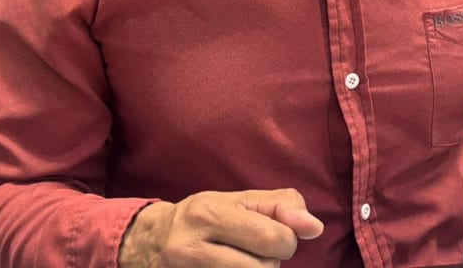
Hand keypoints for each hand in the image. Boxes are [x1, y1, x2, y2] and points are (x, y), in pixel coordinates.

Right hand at [118, 187, 323, 266]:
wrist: (147, 242)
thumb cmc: (204, 217)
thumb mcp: (238, 201)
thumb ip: (281, 206)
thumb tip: (315, 227)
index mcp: (210, 213)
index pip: (273, 238)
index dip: (286, 240)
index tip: (273, 235)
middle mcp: (192, 247)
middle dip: (271, 263)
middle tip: (253, 253)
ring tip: (241, 264)